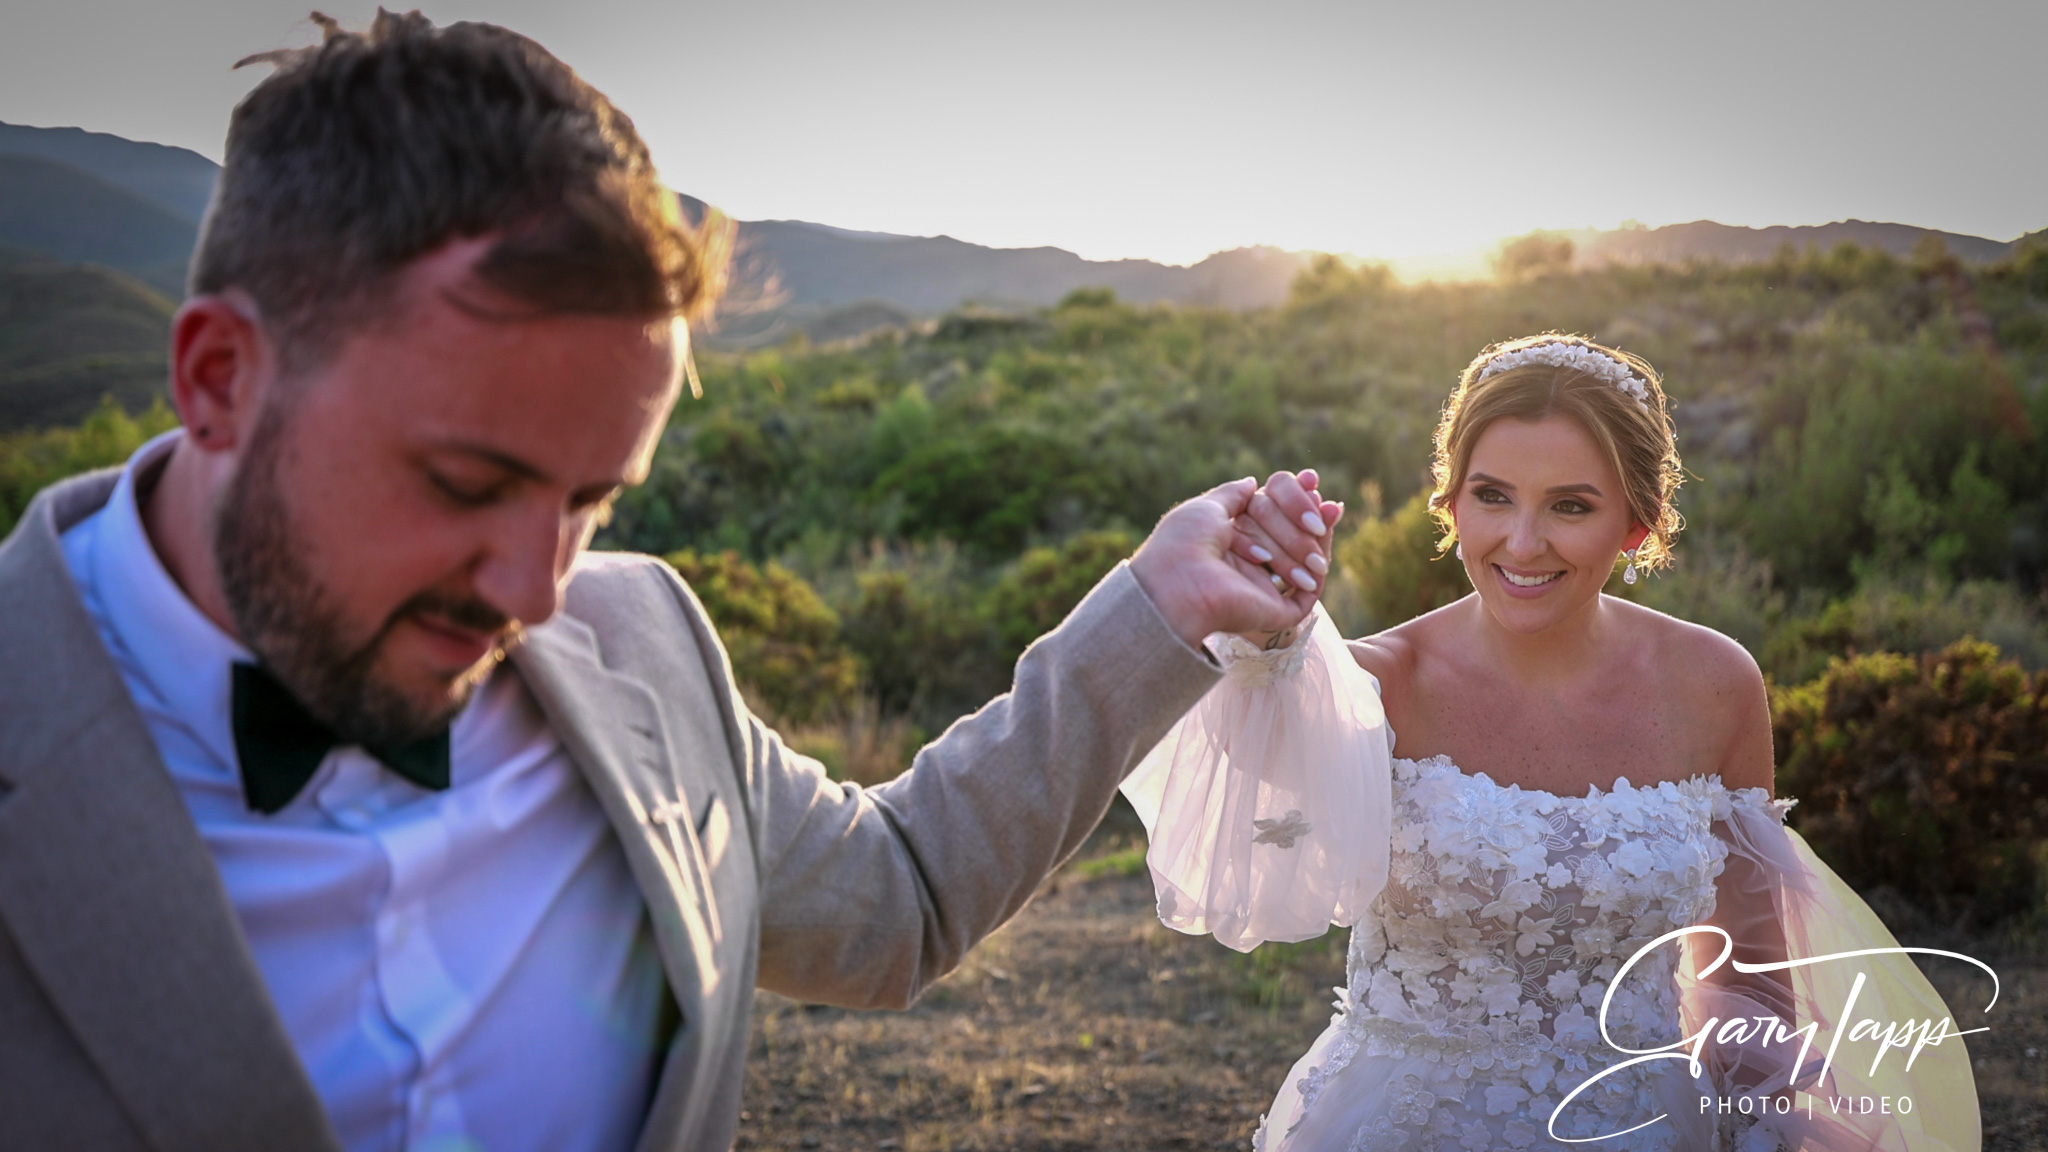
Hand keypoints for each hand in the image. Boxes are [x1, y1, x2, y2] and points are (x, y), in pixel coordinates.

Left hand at [1129, 472, 1344, 649]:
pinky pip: (1309, 591)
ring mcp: (1263, 591)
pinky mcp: (1276, 613)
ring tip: (1321, 518)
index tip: (1311, 479)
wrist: (1179, 581)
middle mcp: (1247, 566)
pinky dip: (1320, 564)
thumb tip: (1253, 482)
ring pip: (1303, 561)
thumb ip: (1233, 495)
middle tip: (1319, 501)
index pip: (1271, 518)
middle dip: (1305, 516)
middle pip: (1289, 536)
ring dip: (1311, 538)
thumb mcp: (1207, 507)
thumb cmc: (1184, 543)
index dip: (1293, 499)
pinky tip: (1322, 538)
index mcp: (1228, 543)